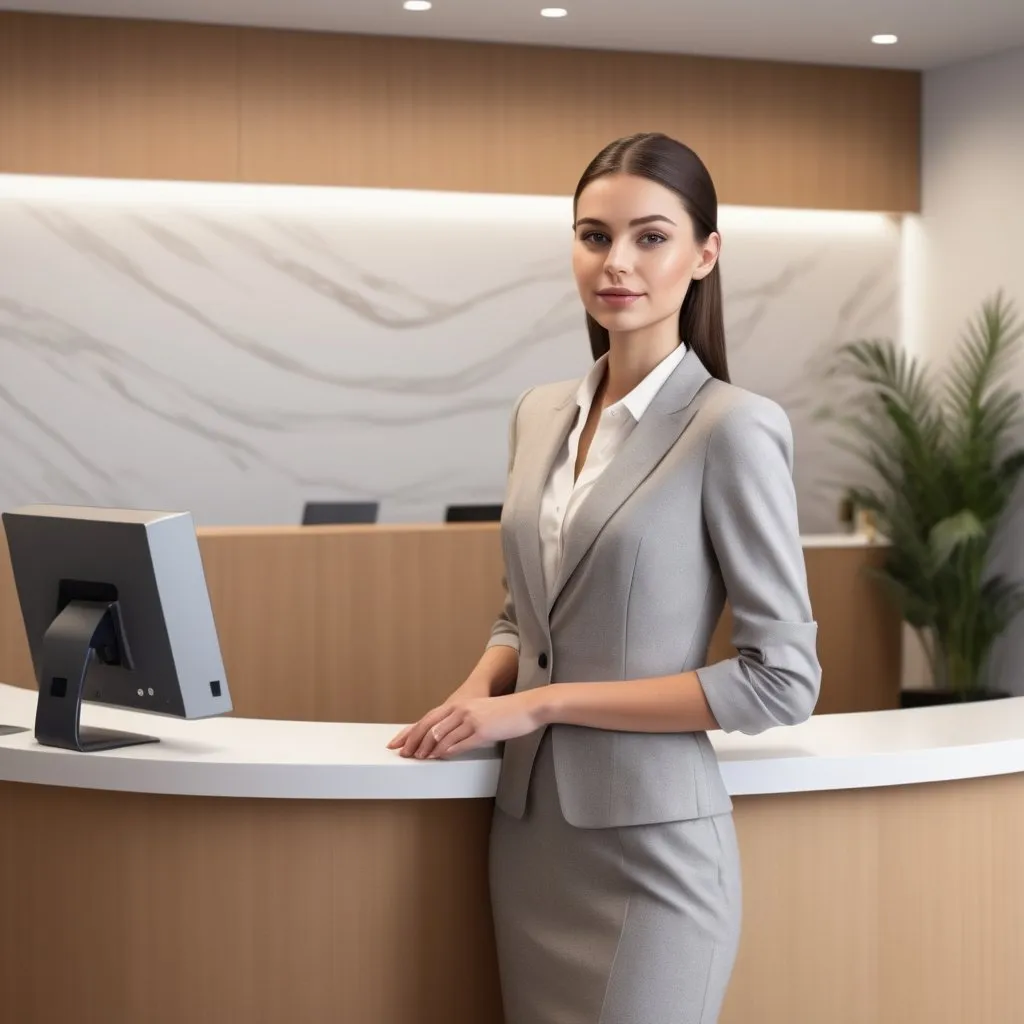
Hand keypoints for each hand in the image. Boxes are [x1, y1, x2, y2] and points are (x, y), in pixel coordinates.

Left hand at [387, 688, 546, 759]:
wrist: (525, 707)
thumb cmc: (504, 712)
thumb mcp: (479, 712)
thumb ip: (462, 721)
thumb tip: (445, 738)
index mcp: (459, 704)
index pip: (428, 718)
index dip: (411, 731)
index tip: (398, 741)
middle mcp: (461, 709)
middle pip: (430, 726)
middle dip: (415, 741)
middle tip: (404, 753)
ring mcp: (471, 720)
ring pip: (442, 736)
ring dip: (429, 749)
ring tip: (420, 758)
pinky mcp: (482, 731)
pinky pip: (460, 743)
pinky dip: (447, 751)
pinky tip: (439, 757)